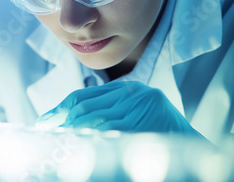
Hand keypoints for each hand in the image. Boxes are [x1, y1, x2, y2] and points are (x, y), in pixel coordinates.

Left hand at [37, 81, 201, 135]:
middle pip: (83, 105)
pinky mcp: (144, 118)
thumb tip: (65, 121)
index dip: (59, 109)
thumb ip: (103, 112)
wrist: (190, 146)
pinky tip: (80, 142)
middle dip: (61, 120)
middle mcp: (130, 91)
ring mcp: (137, 103)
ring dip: (72, 130)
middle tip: (47, 134)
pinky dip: (91, 136)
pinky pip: (109, 128)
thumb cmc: (154, 132)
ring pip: (93, 117)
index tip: (43, 122)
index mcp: (123, 88)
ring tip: (59, 140)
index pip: (81, 96)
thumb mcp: (128, 115)